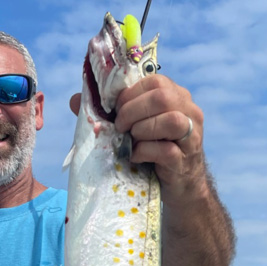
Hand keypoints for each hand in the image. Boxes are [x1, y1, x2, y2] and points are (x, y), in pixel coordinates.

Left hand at [70, 75, 207, 206]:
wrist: (178, 184)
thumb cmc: (152, 149)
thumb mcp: (130, 127)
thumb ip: (106, 112)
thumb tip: (75, 99)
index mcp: (176, 96)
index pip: (154, 81)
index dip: (129, 95)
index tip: (115, 111)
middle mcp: (188, 111)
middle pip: (162, 97)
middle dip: (132, 111)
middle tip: (120, 127)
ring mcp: (191, 136)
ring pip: (171, 121)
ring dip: (142, 130)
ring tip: (131, 141)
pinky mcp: (185, 160)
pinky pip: (166, 150)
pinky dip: (145, 152)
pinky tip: (136, 157)